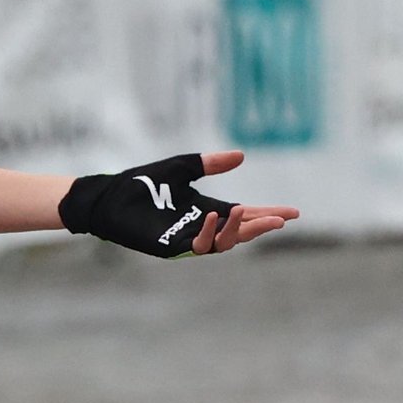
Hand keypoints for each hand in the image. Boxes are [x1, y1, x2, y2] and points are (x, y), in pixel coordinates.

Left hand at [58, 150, 301, 257]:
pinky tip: (215, 217)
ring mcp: (187, 239)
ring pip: (224, 244)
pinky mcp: (170, 247)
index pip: (245, 215)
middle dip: (262, 226)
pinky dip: (210, 233)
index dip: (269, 214)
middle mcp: (202, 227)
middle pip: (241, 233)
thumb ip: (209, 163)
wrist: (109, 196)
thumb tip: (241, 156)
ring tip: (248, 211)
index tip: (294, 213)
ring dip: (239, 230)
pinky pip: (197, 246)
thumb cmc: (142, 183)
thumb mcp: (182, 167)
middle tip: (282, 219)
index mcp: (208, 210)